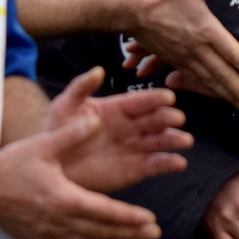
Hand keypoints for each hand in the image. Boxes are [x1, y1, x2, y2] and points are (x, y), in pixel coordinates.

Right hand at [0, 107, 163, 238]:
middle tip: (153, 233)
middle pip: (100, 232)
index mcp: (61, 197)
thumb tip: (96, 119)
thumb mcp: (42, 145)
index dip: (127, 217)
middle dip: (129, 234)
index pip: (102, 211)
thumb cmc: (11, 165)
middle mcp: (57, 221)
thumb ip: (71, 134)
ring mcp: (48, 235)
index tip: (148, 219)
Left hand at [44, 67, 190, 191]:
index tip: (168, 97)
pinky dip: (169, 163)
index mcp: (119, 107)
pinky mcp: (136, 169)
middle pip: (156, 119)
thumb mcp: (66, 105)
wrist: (53, 165)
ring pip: (161, 141)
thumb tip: (98, 70)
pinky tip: (179, 163)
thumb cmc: (58, 131)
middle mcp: (132, 125)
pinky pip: (156, 165)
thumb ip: (81, 87)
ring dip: (174, 139)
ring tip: (185, 140)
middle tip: (176, 118)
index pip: (141, 101)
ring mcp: (136, 147)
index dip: (155, 98)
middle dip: (168, 118)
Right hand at [116, 0, 238, 110]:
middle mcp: (197, 48)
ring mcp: (184, 56)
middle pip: (222, 74)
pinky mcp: (172, 59)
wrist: (130, 9)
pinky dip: (206, 88)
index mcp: (206, 30)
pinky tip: (213, 93)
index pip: (233, 53)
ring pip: (208, 79)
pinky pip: (193, 78)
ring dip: (225, 94)